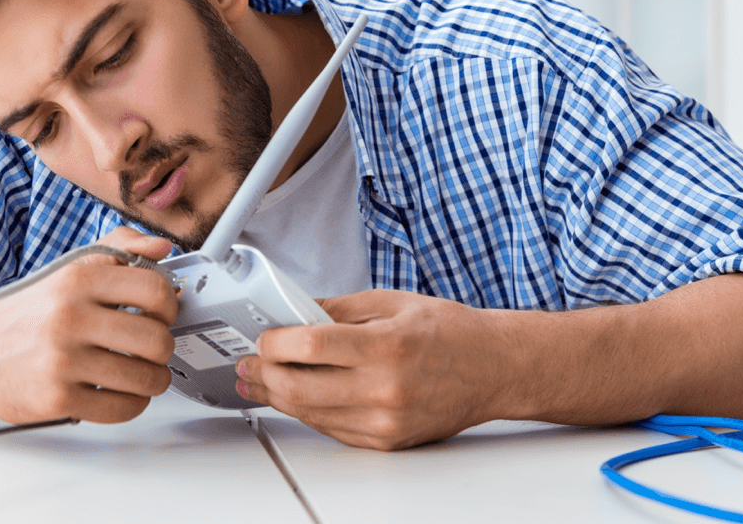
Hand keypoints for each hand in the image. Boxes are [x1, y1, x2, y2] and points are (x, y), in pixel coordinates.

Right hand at [0, 226, 177, 424]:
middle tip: (154, 348)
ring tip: (143, 373)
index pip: (155, 290)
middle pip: (157, 339)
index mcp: (77, 278)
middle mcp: (69, 316)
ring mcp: (62, 360)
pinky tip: (123, 393)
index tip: (162, 313)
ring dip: (154, 380)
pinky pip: (121, 408)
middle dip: (164, 348)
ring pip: (145, 378)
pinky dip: (133, 403)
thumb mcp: (69, 268)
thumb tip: (162, 246)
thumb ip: (119, 248)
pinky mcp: (56, 398)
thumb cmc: (27, 311)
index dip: (170, 305)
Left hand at [234, 290, 505, 449]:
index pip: (312, 344)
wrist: (493, 369)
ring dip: (277, 397)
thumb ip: (337, 309)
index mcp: (388, 345)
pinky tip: (295, 396)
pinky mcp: (386, 441)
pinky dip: (307, 411)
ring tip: (260, 381)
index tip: (263, 337)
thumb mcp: (391, 302)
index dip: (275, 342)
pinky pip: (331, 429)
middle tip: (249, 363)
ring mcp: (386, 420)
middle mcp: (386, 388)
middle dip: (264, 374)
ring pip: (310, 413)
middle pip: (301, 386)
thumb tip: (291, 312)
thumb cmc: (449, 332)